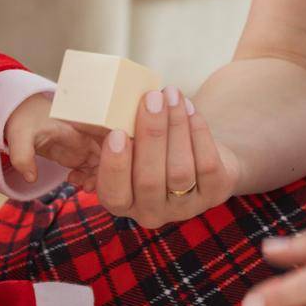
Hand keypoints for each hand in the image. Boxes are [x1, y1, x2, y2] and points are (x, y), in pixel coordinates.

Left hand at [3, 91, 103, 185]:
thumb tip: (31, 178)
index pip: (108, 144)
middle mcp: (86, 136)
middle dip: (106, 174)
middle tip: (88, 187)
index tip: (100, 177)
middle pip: (110, 156)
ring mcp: (82, 146)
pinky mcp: (76, 154)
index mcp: (80, 128)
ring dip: (97, 178)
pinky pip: (91, 168)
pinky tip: (72, 180)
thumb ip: (23, 156)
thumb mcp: (20, 136)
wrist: (20, 115)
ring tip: (82, 186)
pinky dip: (87, 177)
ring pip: (102, 164)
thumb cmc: (24, 119)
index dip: (111, 161)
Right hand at [63, 87, 240, 228]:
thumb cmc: (149, 146)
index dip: (115, 166)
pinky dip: (198, 132)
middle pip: (149, 180)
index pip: (114, 194)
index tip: (117, 132)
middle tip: (151, 99)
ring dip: (175, 127)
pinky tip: (189, 107)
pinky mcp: (214, 194)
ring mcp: (186, 207)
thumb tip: (90, 107)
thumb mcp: (128, 146)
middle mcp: (152, 212)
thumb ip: (114, 136)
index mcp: (123, 202)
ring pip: (180, 170)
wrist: (194, 155)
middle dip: (151, 135)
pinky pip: (207, 164)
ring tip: (171, 94)